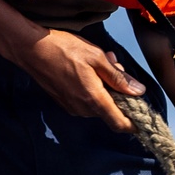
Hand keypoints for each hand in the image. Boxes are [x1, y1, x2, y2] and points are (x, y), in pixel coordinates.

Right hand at [15, 29, 144, 132]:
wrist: (31, 49)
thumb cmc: (63, 49)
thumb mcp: (97, 57)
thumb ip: (118, 77)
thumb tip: (139, 91)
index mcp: (94, 99)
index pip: (120, 124)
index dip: (134, 124)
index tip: (143, 117)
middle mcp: (82, 108)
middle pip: (111, 110)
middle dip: (118, 91)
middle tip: (115, 64)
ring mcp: (71, 107)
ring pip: (99, 104)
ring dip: (105, 87)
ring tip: (100, 62)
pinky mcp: (64, 102)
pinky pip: (86, 101)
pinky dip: (93, 88)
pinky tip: (87, 69)